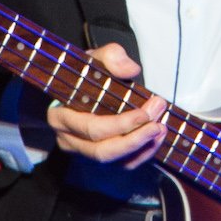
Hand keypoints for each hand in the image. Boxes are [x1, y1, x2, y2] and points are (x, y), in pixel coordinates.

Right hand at [45, 42, 166, 167]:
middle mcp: (68, 140)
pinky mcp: (100, 157)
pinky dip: (142, 153)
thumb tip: (130, 70)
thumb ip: (111, 57)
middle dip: (134, 139)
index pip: (91, 128)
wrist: (85, 87)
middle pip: (102, 151)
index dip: (120, 125)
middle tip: (157, 122)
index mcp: (60, 117)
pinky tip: (156, 138)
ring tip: (161, 128)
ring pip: (114, 161)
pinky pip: (122, 164)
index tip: (144, 113)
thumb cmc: (87, 75)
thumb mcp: (95, 58)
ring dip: (141, 147)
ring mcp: (83, 152)